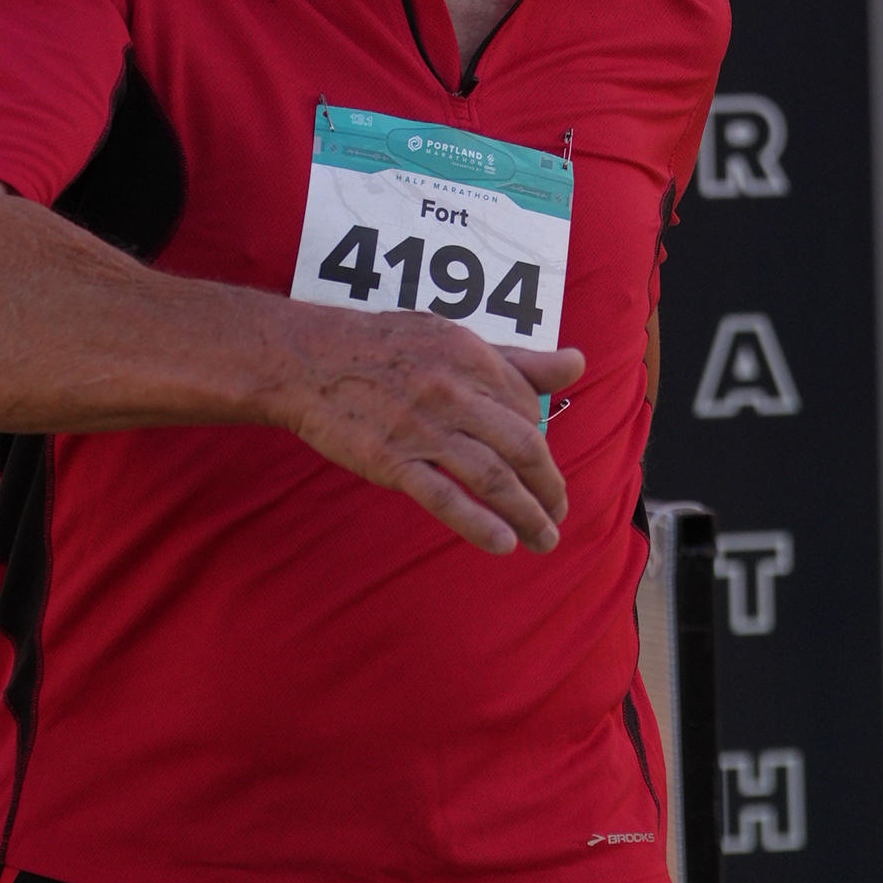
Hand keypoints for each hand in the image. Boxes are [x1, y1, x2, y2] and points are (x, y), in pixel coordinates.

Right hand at [273, 309, 583, 554]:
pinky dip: (479, 524)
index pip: (529, 410)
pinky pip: (445, 498)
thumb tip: (577, 363)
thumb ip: (516, 359)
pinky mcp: (391, 460)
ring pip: (495, 479)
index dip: (541, 444)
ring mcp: (424, 428)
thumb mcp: (452, 337)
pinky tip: (504, 544)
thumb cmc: (380, 346)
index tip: (539, 467)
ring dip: (529, 516)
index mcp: (474, 358)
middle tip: (559, 513)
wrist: (305, 358)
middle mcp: (456, 392)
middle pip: (525, 448)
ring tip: (545, 539)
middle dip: (550, 488)